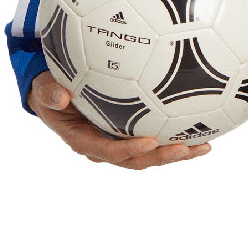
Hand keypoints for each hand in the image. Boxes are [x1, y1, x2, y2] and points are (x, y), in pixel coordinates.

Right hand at [27, 70, 211, 168]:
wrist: (54, 91)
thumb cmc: (49, 89)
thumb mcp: (43, 89)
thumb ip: (49, 92)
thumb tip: (61, 96)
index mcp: (84, 140)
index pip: (109, 151)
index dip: (129, 150)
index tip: (150, 141)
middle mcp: (105, 145)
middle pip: (136, 159)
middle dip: (162, 157)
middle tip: (186, 149)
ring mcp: (120, 140)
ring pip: (151, 153)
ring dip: (177, 152)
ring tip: (204, 147)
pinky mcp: (131, 131)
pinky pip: (156, 136)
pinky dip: (177, 136)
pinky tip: (202, 129)